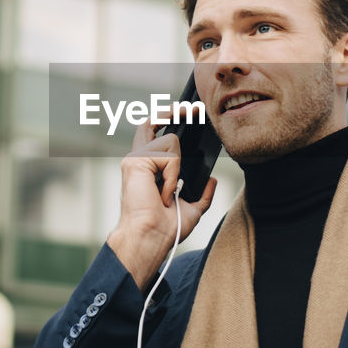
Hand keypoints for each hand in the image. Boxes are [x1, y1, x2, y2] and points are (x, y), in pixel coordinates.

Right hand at [106, 118, 217, 290]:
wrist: (151, 238)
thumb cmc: (165, 229)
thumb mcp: (191, 209)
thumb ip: (201, 194)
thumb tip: (212, 180)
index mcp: (147, 169)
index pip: (155, 134)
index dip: (168, 119)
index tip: (187, 112)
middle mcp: (138, 160)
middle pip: (153, 121)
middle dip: (174, 111)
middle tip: (194, 109)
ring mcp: (135, 159)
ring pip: (171, 141)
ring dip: (178, 169)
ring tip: (168, 192)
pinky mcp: (136, 161)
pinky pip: (169, 156)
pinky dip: (173, 175)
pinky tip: (164, 192)